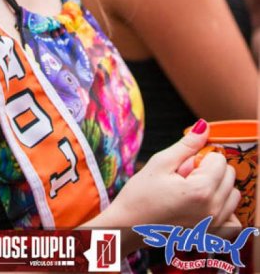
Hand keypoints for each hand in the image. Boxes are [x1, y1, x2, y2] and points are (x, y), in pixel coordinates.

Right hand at [108, 120, 239, 228]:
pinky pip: (233, 218)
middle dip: (210, 170)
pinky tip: (203, 205)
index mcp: (201, 190)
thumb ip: (187, 145)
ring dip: (218, 187)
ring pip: (233, 194)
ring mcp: (214, 226)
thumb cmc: (139, 195)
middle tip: (185, 178)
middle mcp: (213, 210)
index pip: (219, 159)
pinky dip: (223, 208)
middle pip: (229, 175)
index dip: (201, 156)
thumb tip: (204, 126)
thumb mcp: (160, 163)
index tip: (183, 165)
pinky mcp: (212, 236)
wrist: (128, 228)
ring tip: (192, 191)